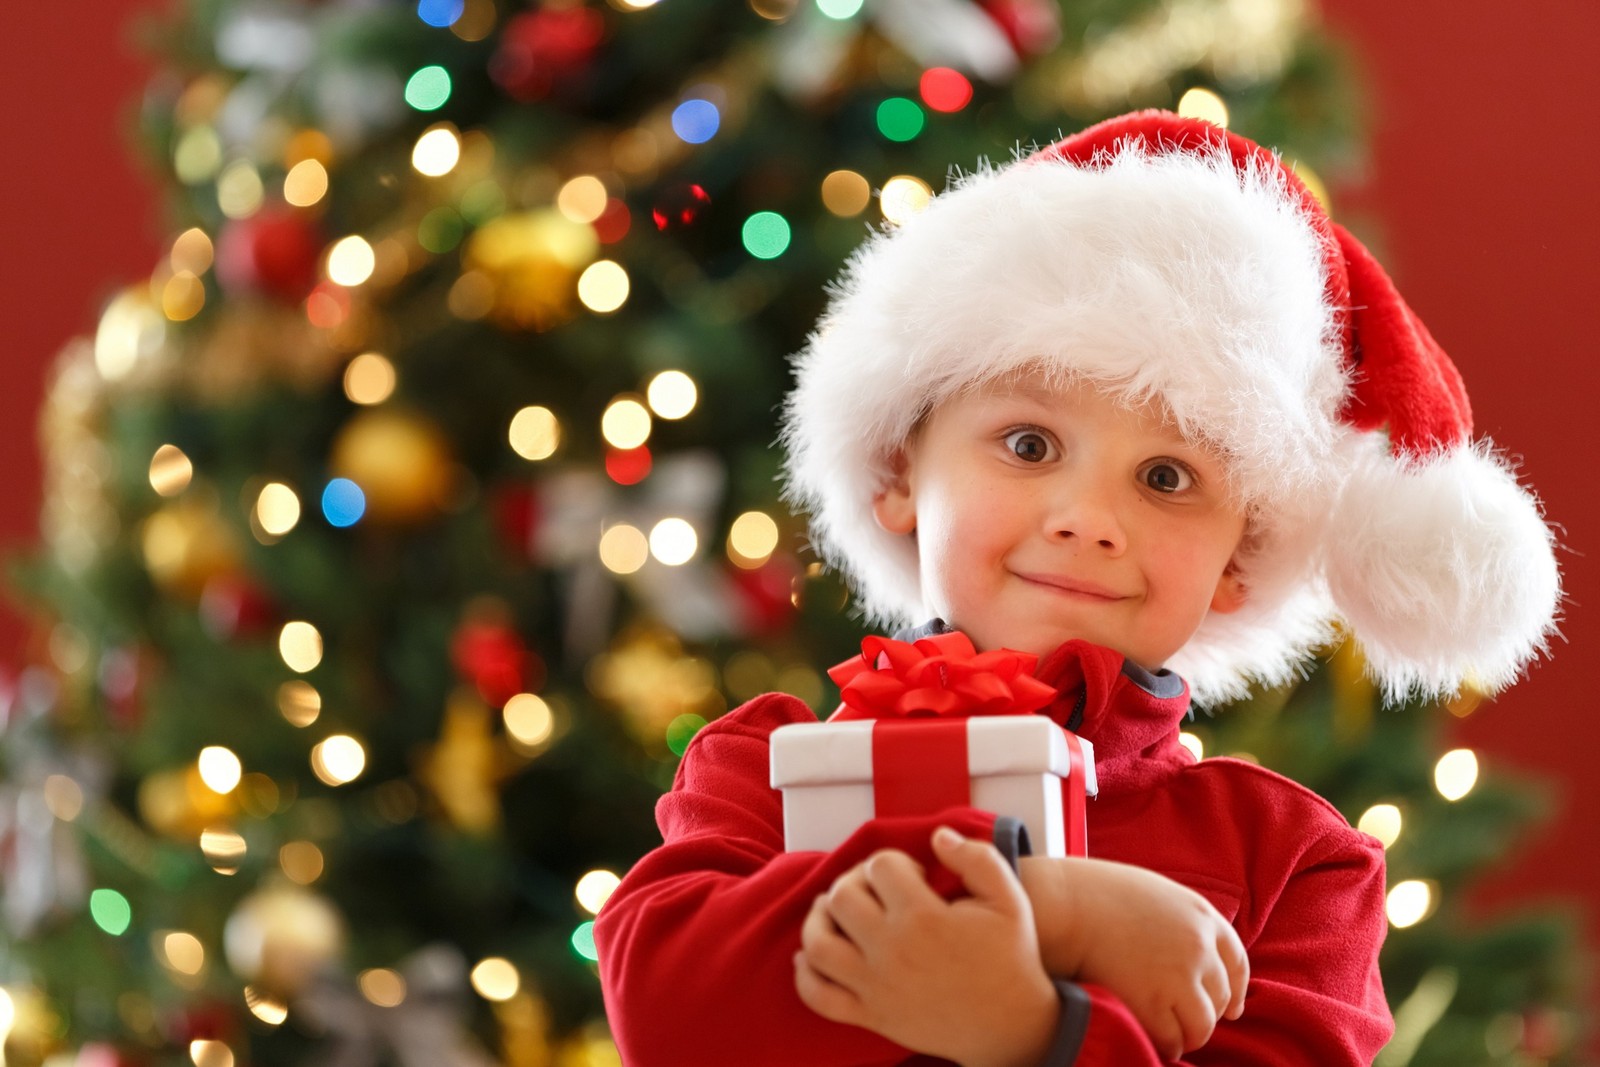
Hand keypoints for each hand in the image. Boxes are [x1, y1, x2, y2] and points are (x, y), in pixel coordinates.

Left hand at [795, 826, 1059, 1066]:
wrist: (1010, 1025)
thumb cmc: (1010, 957)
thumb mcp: (1008, 899)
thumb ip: (977, 858)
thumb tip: (938, 836)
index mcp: (924, 918)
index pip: (880, 866)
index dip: (895, 861)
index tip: (915, 876)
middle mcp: (892, 950)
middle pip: (842, 897)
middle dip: (855, 881)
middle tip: (877, 890)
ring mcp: (876, 986)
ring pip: (818, 943)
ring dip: (819, 919)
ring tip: (837, 911)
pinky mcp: (870, 1015)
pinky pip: (819, 996)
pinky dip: (806, 974)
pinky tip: (810, 956)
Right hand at [1018, 856, 1247, 1058]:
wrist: (1065, 902)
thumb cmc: (1095, 893)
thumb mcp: (1153, 892)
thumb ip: (1177, 919)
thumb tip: (1184, 950)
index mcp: (1201, 915)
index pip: (1237, 962)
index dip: (1236, 991)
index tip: (1231, 1008)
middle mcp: (1199, 946)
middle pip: (1221, 996)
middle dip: (1206, 1013)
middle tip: (1185, 1021)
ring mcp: (1179, 975)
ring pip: (1202, 1024)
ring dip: (1188, 1034)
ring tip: (1170, 1036)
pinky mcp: (1153, 1002)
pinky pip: (1172, 1038)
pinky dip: (1166, 1045)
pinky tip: (1153, 1040)